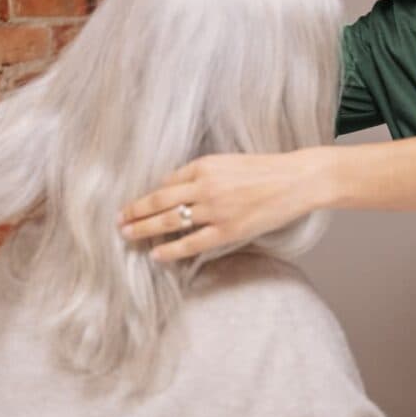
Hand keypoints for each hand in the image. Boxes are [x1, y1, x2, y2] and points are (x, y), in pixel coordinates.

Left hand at [117, 149, 331, 261]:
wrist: (296, 179)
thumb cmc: (266, 169)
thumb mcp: (230, 162)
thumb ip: (204, 173)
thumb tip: (176, 189)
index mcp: (205, 165)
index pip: (167, 182)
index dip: (149, 196)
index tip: (136, 205)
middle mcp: (205, 186)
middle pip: (159, 201)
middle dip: (135, 212)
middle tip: (119, 220)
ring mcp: (215, 210)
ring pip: (169, 221)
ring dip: (144, 229)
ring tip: (128, 235)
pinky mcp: (228, 230)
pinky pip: (191, 243)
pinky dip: (170, 250)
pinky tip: (156, 254)